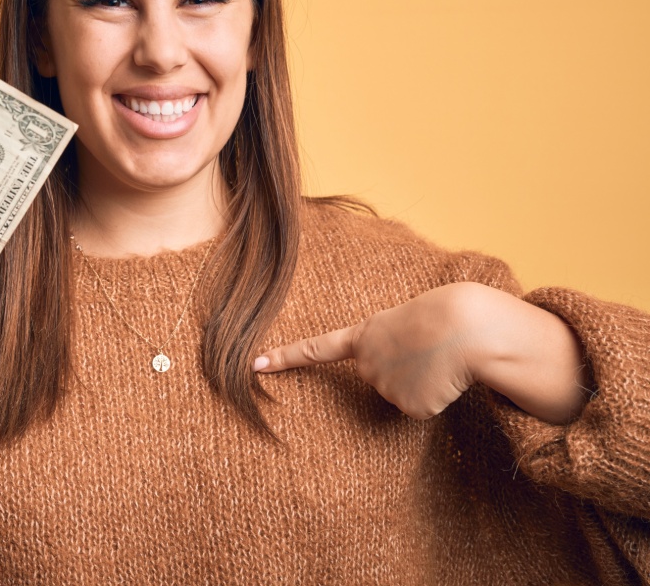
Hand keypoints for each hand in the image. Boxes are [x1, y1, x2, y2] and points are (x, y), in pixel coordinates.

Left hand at [254, 283, 479, 419]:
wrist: (466, 328)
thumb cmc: (445, 313)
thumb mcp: (407, 319)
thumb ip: (391, 343)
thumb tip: (404, 377)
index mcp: (363, 335)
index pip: (315, 349)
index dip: (285, 357)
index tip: (254, 364)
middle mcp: (366, 366)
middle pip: (381, 376)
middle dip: (405, 367)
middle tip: (426, 346)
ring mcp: (384, 388)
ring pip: (405, 392)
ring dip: (425, 379)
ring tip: (439, 358)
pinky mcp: (409, 407)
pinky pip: (423, 405)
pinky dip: (438, 394)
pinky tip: (445, 377)